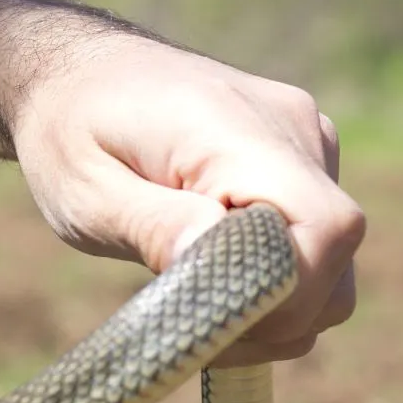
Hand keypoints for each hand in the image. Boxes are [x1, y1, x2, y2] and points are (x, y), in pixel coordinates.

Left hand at [9, 34, 364, 366]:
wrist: (73, 74)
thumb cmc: (67, 133)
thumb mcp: (83, 191)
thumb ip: (151, 225)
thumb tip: (214, 256)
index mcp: (233, 129)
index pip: (326, 227)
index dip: (288, 294)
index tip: (214, 320)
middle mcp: (288, 125)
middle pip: (335, 253)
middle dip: (276, 313)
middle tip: (193, 328)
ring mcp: (302, 136)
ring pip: (330, 256)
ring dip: (275, 302)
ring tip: (195, 300)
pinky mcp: (300, 153)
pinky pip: (314, 235)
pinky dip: (277, 275)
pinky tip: (211, 271)